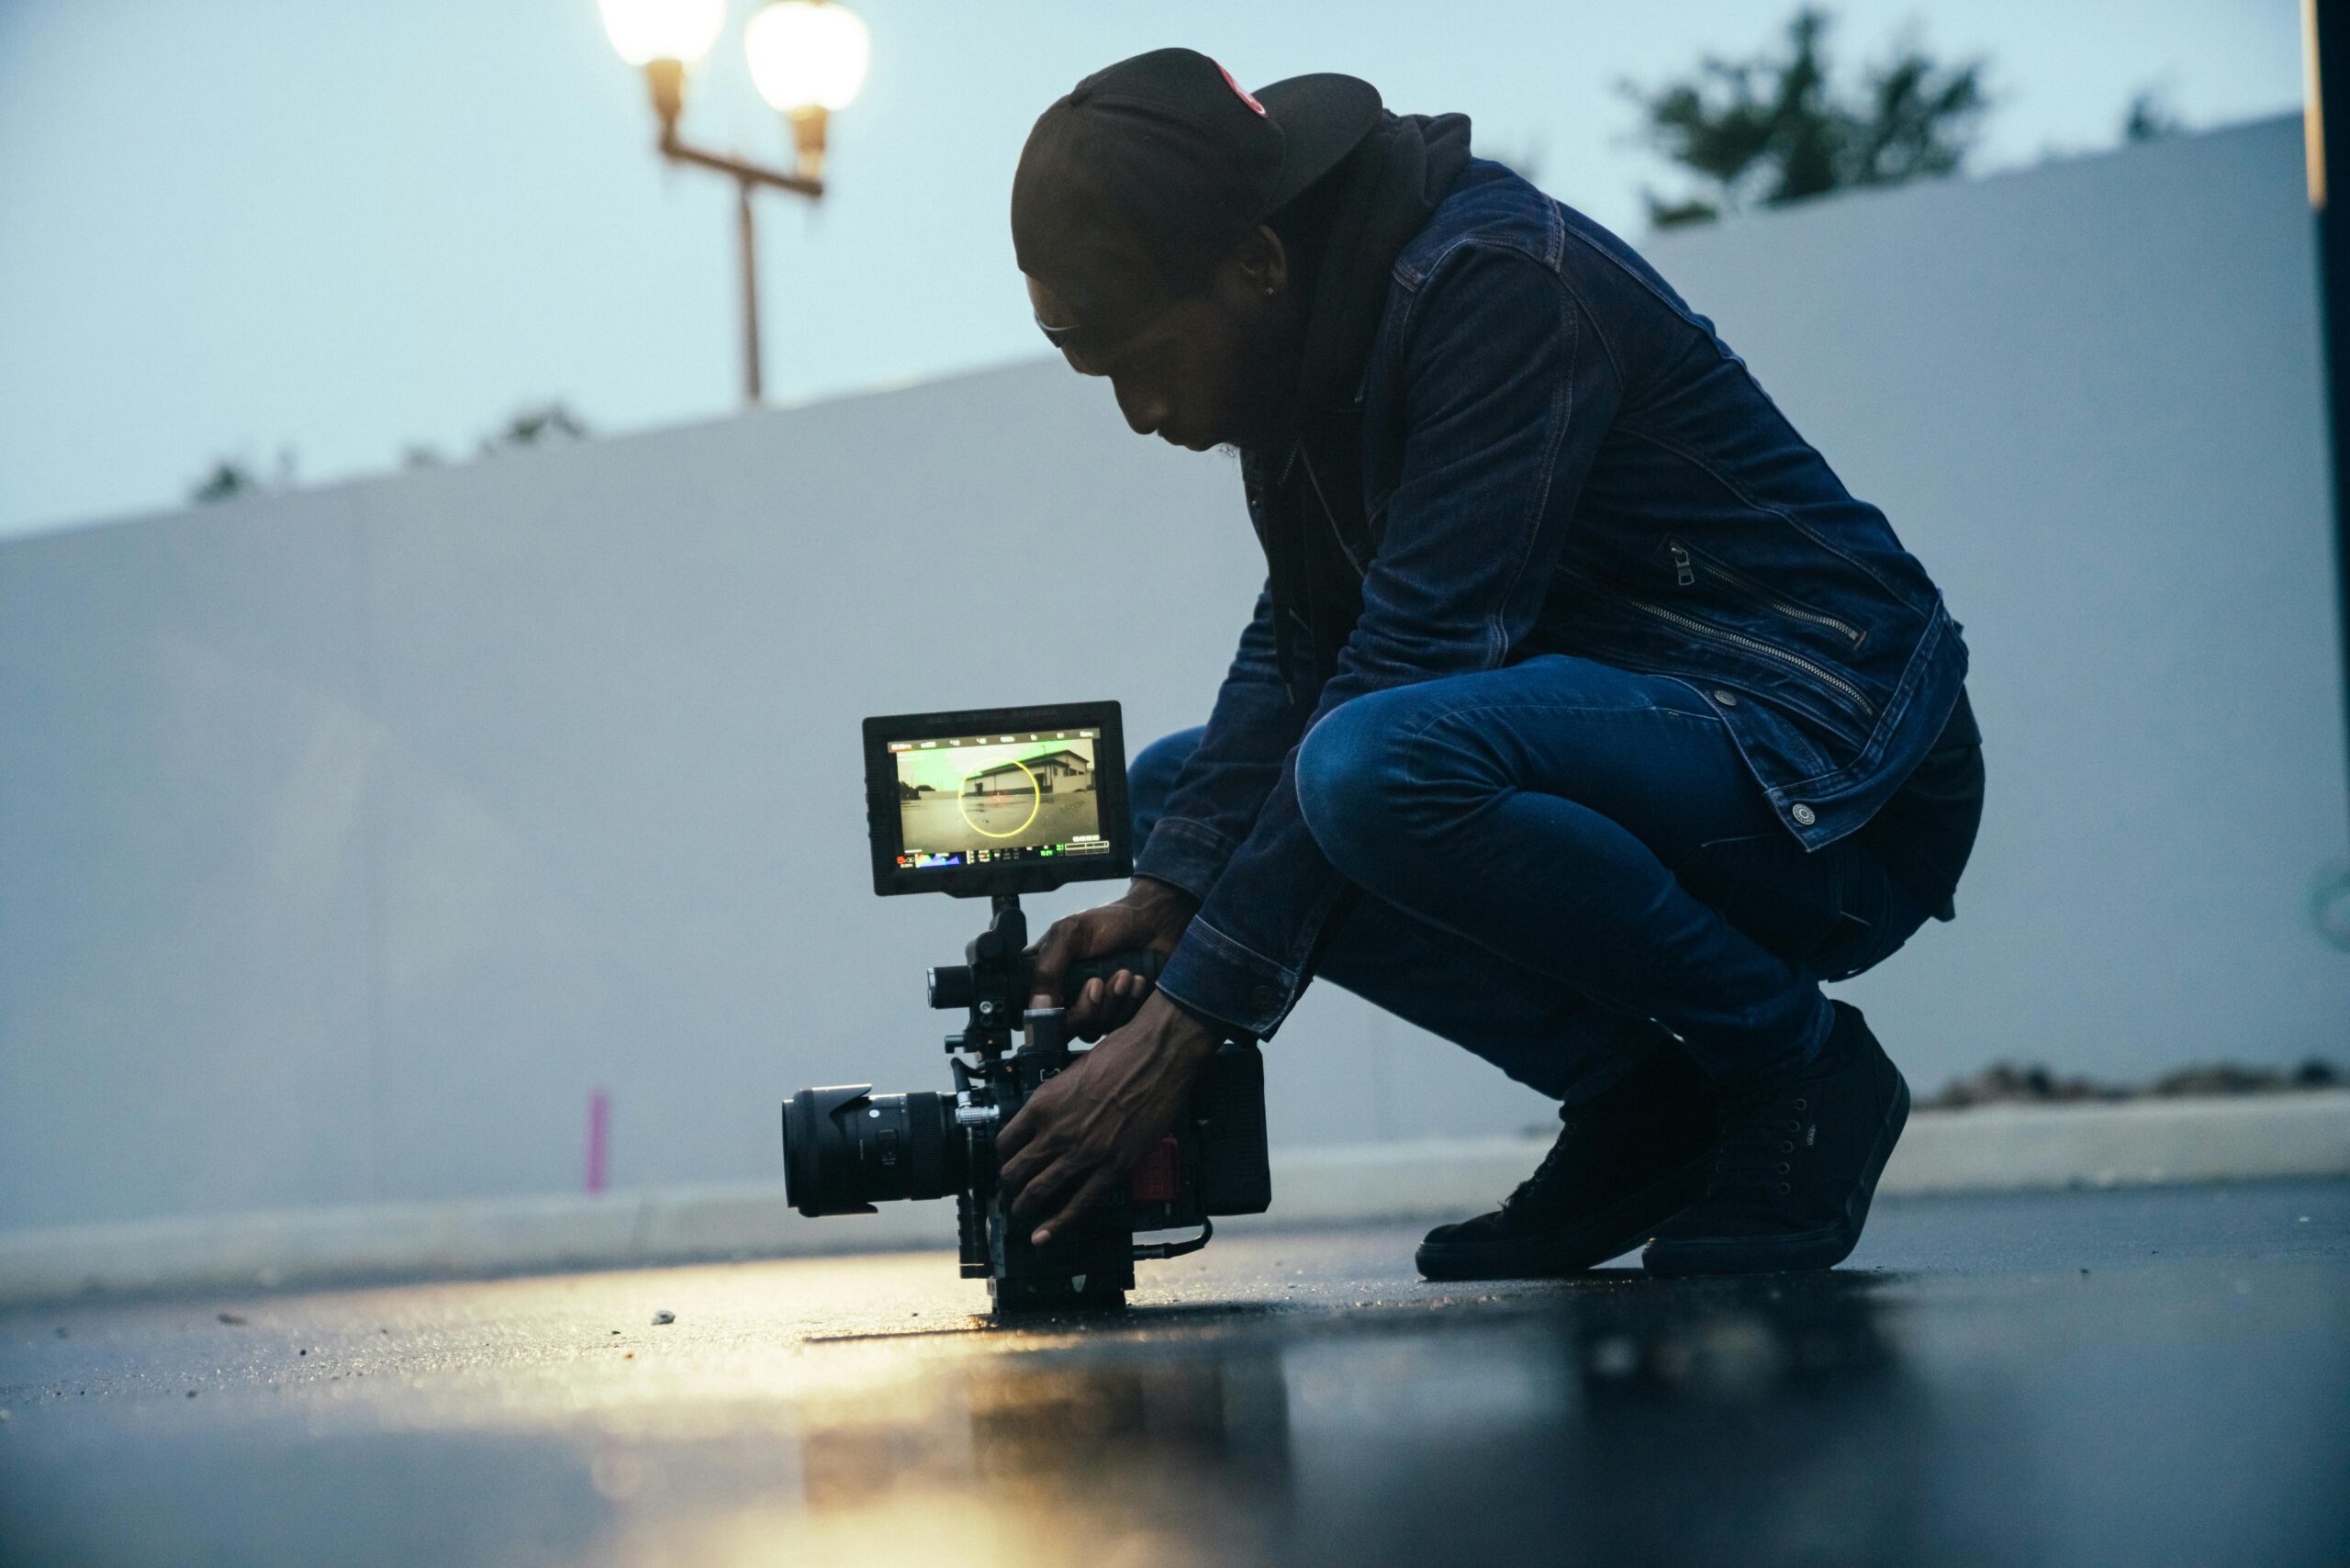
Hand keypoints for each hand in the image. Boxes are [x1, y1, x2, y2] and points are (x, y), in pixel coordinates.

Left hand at [995, 991, 1222, 1245]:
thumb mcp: (1072, 1070)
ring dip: (1025, 1206)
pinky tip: (1043, 1236)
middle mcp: (1056, 1132)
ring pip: (1038, 1191)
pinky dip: (1056, 1225)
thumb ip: (1057, 1097)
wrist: (1157, 1058)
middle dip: (1009, 1184)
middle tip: (1011, 1190)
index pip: (1005, 1141)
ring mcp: (1083, 1154)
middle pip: (1014, 1171)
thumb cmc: (1120, 1054)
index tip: (1007, 1159)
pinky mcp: (1112, 1169)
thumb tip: (1052, 1111)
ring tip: (1021, 1212)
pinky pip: (1077, 1205)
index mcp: (1042, 1104)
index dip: (1004, 1155)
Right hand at [1028, 876, 1198, 1040]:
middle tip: (1098, 982)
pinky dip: (1129, 1005)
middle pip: (1065, 1029)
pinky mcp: (1116, 1014)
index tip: (1067, 1000)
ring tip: (1124, 974)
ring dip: (1112, 1003)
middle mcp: (1064, 996)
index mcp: (1045, 977)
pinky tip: (1137, 982)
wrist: (1152, 922)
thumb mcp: (1070, 934)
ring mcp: (1091, 1007)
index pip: (1034, 1014)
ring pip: (1093, 1030)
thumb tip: (1038, 1008)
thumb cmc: (1109, 922)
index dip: (1048, 1017)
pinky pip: (1118, 1027)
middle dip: (1086, 1008)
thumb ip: (1048, 969)